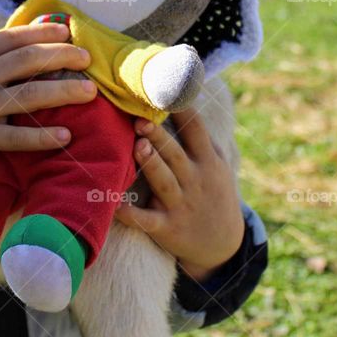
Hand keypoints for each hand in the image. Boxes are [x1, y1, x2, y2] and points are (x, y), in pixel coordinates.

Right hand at [0, 22, 95, 204]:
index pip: (12, 39)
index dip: (42, 34)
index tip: (67, 32)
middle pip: (28, 61)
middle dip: (63, 57)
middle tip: (87, 58)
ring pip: (30, 96)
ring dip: (63, 92)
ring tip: (89, 92)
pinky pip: (17, 138)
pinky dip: (42, 137)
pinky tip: (66, 136)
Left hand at [115, 107, 243, 282]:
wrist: (222, 244)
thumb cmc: (212, 192)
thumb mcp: (218, 165)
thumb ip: (202, 138)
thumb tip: (185, 100)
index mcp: (207, 162)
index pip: (196, 131)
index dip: (184, 112)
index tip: (168, 91)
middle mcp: (195, 181)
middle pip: (176, 155)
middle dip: (160, 138)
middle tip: (141, 120)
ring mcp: (181, 205)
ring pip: (164, 182)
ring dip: (151, 165)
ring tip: (137, 147)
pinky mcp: (167, 228)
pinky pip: (146, 220)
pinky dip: (131, 213)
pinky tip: (114, 204)